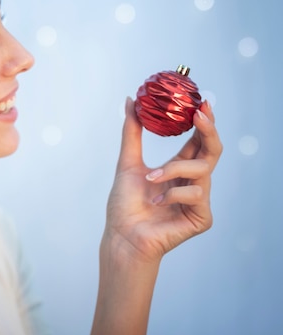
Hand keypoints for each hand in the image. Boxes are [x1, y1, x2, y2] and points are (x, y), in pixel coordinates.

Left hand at [104, 97, 222, 264]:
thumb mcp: (128, 162)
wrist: (121, 235)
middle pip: (212, 151)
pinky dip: (173, 193)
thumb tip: (130, 100)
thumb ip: (132, 131)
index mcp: (178, 169)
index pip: (197, 141)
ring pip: (202, 170)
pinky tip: (157, 203)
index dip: (202, 122)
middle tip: (200, 114)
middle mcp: (191, 182)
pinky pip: (196, 194)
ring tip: (150, 179)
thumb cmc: (124, 204)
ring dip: (172, 170)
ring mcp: (198, 201)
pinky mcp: (201, 218)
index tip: (200, 102)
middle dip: (209, 130)